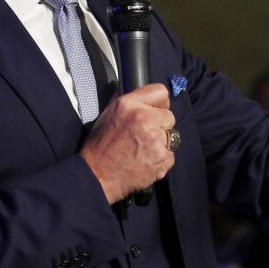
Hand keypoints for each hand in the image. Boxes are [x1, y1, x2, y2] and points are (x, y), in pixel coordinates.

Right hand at [80, 84, 175, 204]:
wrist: (97, 175)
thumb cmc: (100, 146)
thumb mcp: (109, 114)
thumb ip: (129, 102)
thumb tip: (142, 96)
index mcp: (129, 104)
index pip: (160, 92)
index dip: (160, 103)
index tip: (157, 110)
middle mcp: (144, 118)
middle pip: (169, 116)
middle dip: (160, 125)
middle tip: (144, 136)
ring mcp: (155, 139)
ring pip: (171, 136)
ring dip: (161, 143)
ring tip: (143, 150)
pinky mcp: (162, 158)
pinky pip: (170, 155)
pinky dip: (160, 159)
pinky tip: (145, 161)